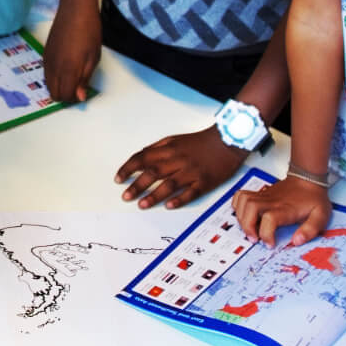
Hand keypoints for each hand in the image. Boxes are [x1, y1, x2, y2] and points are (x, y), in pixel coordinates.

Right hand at [42, 0, 101, 102]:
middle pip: (54, 93)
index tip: (84, 92)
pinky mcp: (45, 52)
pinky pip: (46, 73)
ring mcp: (47, 60)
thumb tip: (80, 97)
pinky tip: (66, 66)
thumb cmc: (89, 31)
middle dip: (66, 95)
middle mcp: (54, 67)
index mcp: (68, 70)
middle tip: (79, 86)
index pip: (65, 95)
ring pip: (48, 84)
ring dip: (59, 86)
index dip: (75, 98)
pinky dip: (54, 77)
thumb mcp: (93, 57)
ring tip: (74, 76)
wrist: (75, 9)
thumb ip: (85, 78)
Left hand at [116, 126, 245, 208]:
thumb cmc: (200, 142)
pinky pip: (191, 192)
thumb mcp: (175, 139)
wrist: (228, 140)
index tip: (118, 179)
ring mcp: (192, 172)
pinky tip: (169, 206)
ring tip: (141, 205)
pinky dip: (180, 199)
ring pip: (170, 184)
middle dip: (137, 185)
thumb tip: (140, 158)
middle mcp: (179, 160)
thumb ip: (157, 149)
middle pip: (154, 172)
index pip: (143, 158)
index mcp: (169, 148)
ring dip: (154, 195)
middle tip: (125, 196)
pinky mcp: (205, 182)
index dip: (129, 168)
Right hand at [233, 174, 332, 245]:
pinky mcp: (260, 194)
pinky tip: (244, 215)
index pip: (270, 219)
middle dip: (247, 227)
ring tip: (249, 229)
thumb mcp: (321, 216)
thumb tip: (297, 241)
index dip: (266, 234)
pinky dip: (237, 205)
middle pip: (251, 208)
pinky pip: (241, 195)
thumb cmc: (313, 199)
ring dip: (241, 218)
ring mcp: (264, 196)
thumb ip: (311, 230)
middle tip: (254, 239)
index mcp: (286, 208)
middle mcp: (272, 201)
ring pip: (243, 201)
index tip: (270, 244)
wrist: (308, 178)